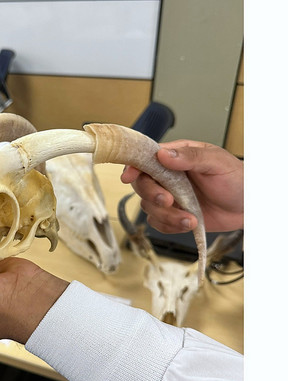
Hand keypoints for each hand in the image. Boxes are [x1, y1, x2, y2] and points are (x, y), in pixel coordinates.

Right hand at [120, 140, 242, 232]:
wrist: (251, 207)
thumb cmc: (238, 179)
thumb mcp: (217, 162)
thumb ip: (190, 156)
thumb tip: (163, 154)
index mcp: (176, 157)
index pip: (146, 158)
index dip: (134, 167)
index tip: (129, 177)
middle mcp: (169, 177)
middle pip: (143, 184)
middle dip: (152, 195)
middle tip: (169, 201)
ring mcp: (170, 196)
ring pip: (149, 207)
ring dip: (167, 215)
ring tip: (190, 219)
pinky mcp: (174, 215)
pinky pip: (158, 222)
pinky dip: (170, 226)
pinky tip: (190, 224)